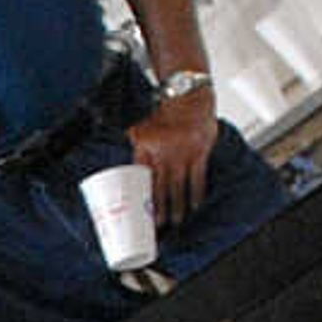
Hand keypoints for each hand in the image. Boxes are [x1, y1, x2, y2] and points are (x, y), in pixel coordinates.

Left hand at [124, 87, 221, 223]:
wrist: (187, 94)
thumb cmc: (163, 112)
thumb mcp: (141, 127)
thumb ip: (135, 146)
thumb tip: (122, 163)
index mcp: (146, 148)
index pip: (142, 179)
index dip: (142, 197)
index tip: (141, 213)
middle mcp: (164, 153)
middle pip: (160, 187)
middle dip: (159, 209)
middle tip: (158, 226)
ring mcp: (183, 154)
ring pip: (179, 186)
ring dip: (178, 206)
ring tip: (176, 222)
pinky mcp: (200, 152)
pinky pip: (198, 177)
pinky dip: (196, 193)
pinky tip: (195, 205)